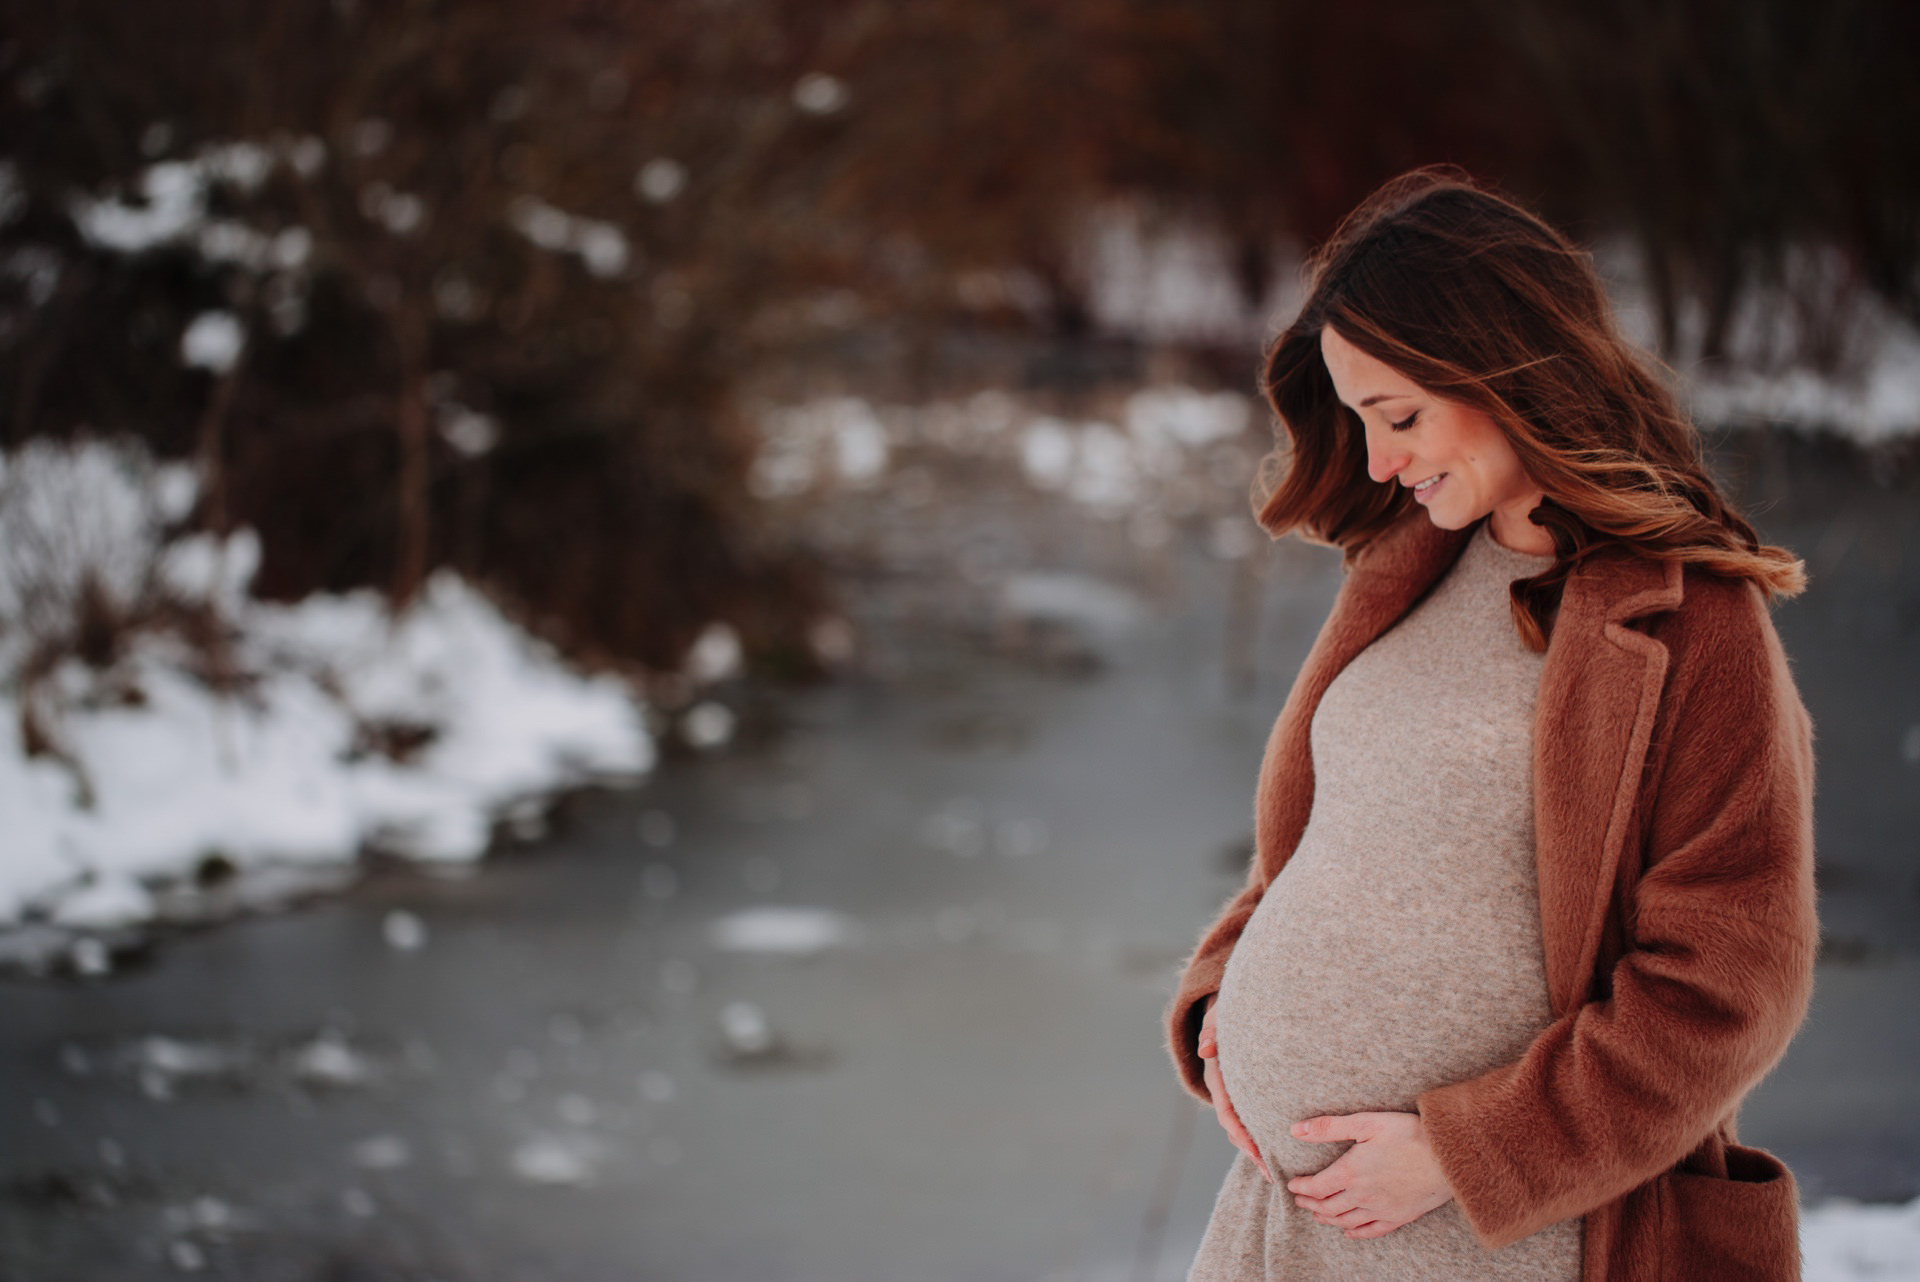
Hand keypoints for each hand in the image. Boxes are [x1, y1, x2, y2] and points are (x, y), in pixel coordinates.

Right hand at [1196, 998, 1274, 1183]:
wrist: (1231, 1015)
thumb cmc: (1226, 1015)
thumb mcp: (1216, 1019)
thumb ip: (1211, 1031)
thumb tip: (1206, 1049)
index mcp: (1218, 1080)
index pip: (1227, 1112)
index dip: (1240, 1133)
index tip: (1256, 1150)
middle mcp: (1227, 1093)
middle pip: (1236, 1131)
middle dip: (1253, 1153)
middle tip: (1272, 1174)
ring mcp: (1238, 1097)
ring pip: (1246, 1131)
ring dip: (1259, 1153)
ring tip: (1279, 1175)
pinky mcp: (1250, 1098)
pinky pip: (1256, 1122)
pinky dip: (1266, 1139)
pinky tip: (1285, 1154)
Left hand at [1285, 1111, 1452, 1237]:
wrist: (1448, 1157)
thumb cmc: (1408, 1134)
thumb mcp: (1365, 1123)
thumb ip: (1328, 1127)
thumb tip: (1295, 1130)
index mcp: (1351, 1173)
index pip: (1316, 1187)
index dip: (1301, 1187)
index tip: (1291, 1184)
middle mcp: (1362, 1196)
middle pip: (1327, 1206)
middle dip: (1309, 1203)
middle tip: (1299, 1200)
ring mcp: (1381, 1209)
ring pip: (1346, 1220)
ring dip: (1327, 1218)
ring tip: (1317, 1215)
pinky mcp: (1399, 1216)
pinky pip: (1372, 1231)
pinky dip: (1356, 1233)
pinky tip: (1349, 1231)